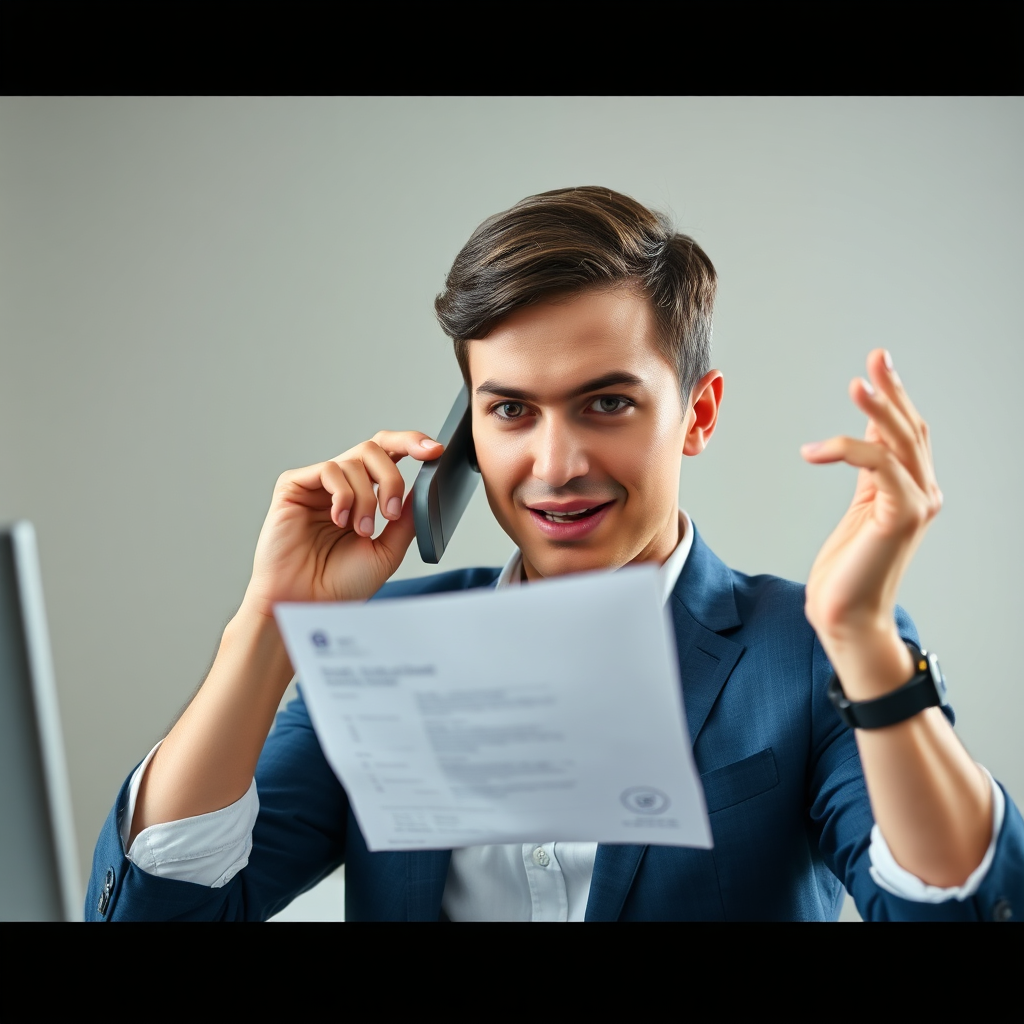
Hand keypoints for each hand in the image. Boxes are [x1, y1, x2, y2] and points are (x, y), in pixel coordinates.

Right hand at [241, 430, 443, 618]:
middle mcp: (340, 485)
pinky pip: (328, 469)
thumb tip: (424, 488)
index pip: (388, 454)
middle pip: (374, 449)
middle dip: (391, 478)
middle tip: (392, 513)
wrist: (307, 604)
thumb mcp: (387, 551)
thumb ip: (407, 519)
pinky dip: (343, 495)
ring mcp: (316, 485)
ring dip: (366, 499)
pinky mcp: (293, 486)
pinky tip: (340, 520)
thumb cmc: (339, 583)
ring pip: (354, 460)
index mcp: (363, 495)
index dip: (411, 443)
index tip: (435, 451)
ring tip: (361, 531)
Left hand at [800, 349, 942, 685]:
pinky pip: (878, 464)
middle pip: (911, 430)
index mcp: (910, 492)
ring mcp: (916, 505)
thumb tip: (864, 440)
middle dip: (893, 391)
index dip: (895, 398)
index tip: (877, 366)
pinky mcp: (899, 516)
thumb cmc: (845, 573)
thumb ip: (868, 477)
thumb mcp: (859, 512)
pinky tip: (813, 451)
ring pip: (900, 441)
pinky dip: (847, 448)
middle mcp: (922, 494)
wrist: (845, 617)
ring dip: (879, 408)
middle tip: (877, 357)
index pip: (907, 434)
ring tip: (856, 384)